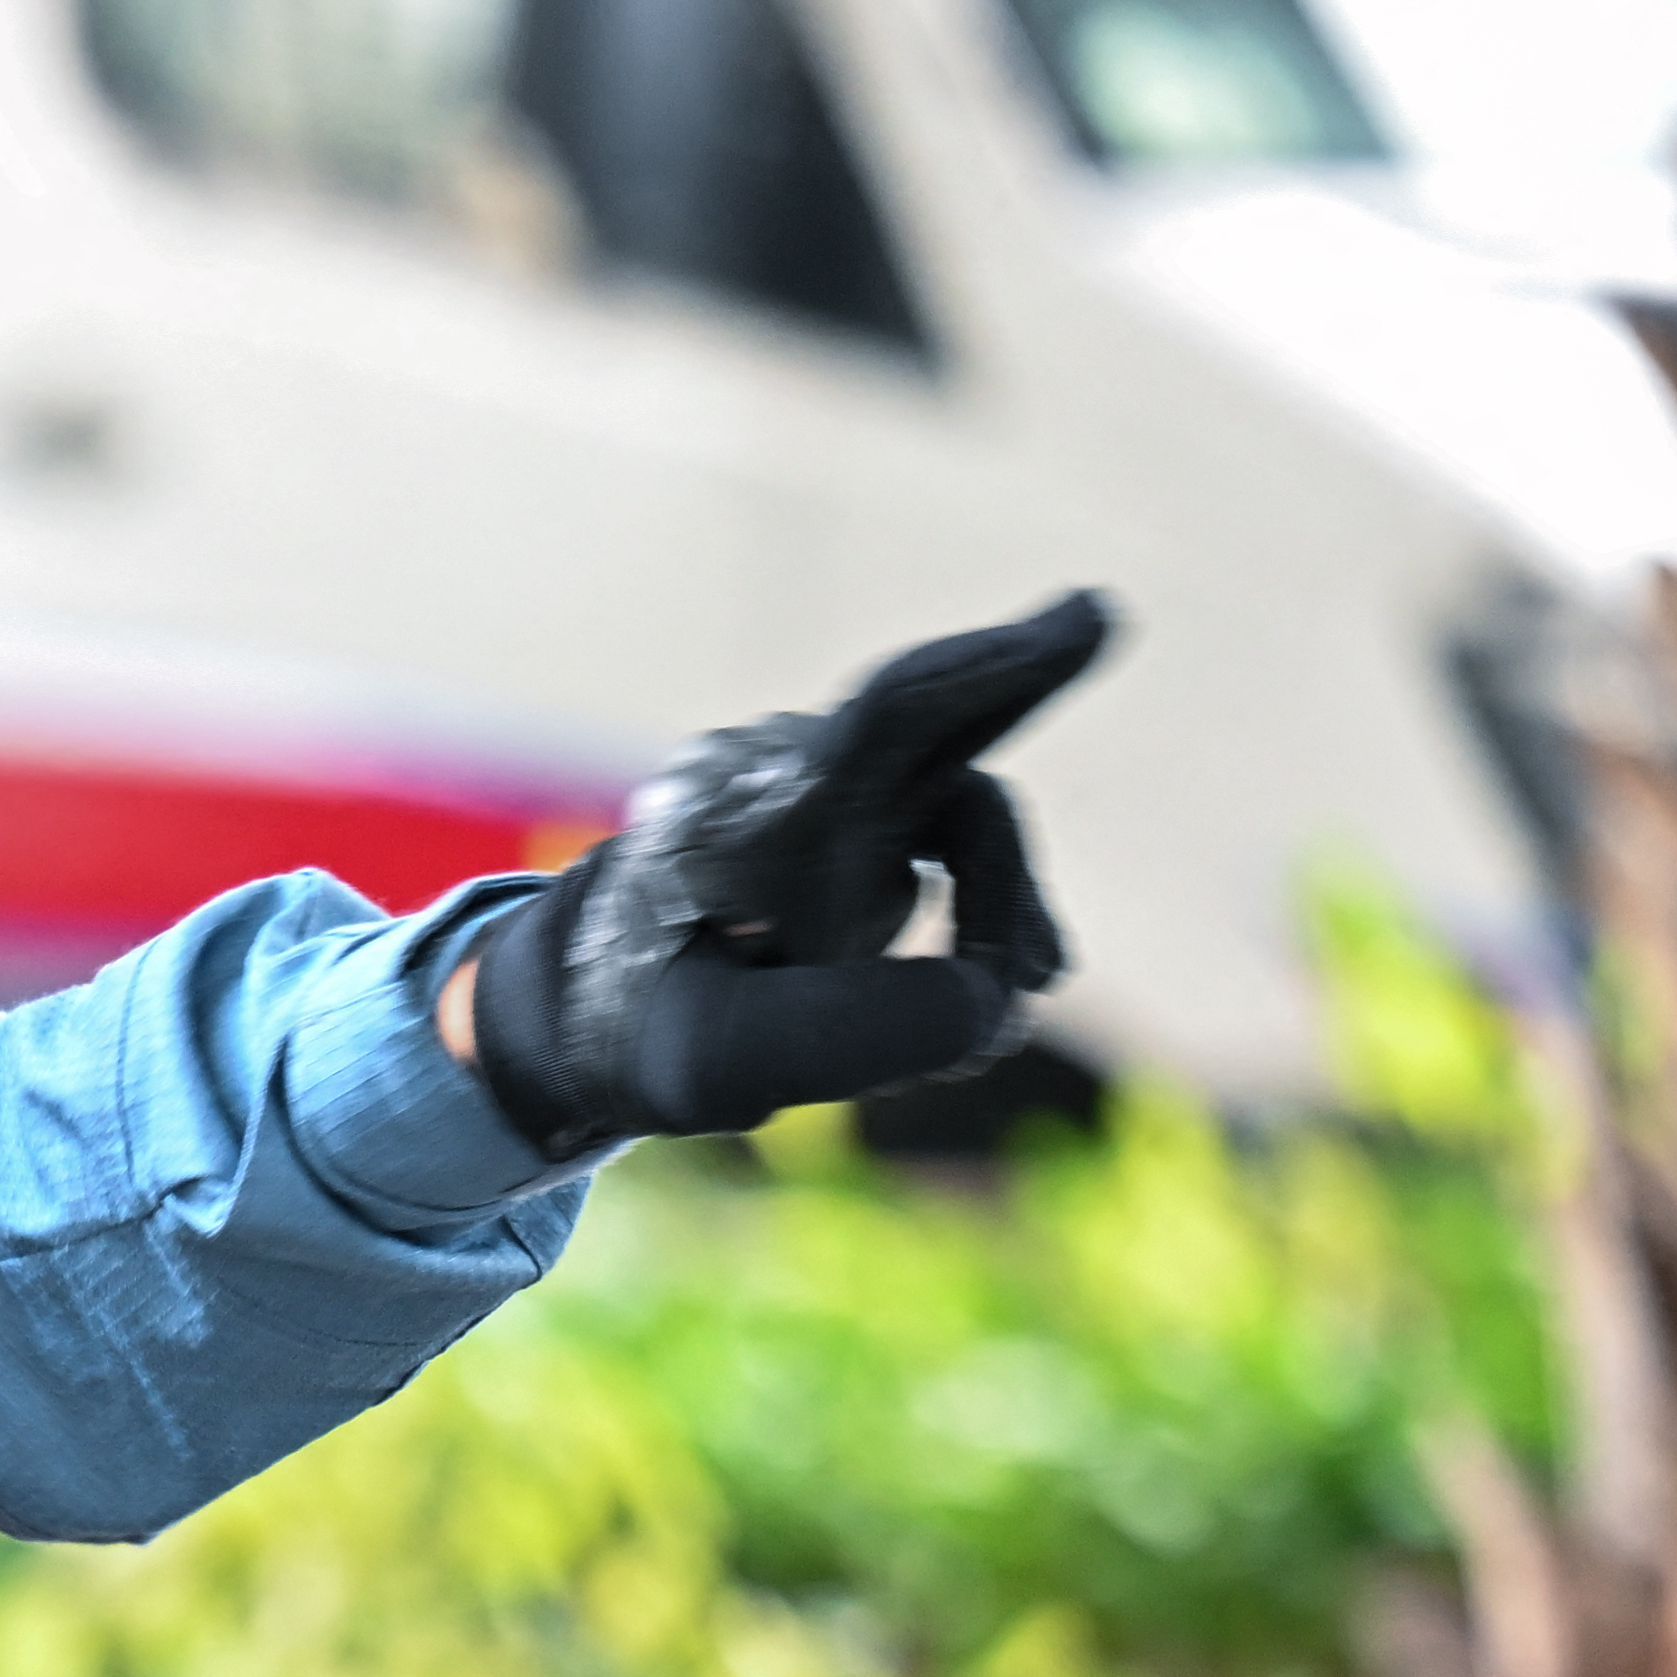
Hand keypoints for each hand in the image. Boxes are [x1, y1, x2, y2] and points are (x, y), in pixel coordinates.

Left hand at [456, 593, 1109, 1151]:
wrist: (585, 1015)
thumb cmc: (641, 1029)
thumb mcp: (713, 1060)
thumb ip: (843, 1036)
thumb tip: (989, 1006)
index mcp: (762, 810)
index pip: (885, 718)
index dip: (983, 675)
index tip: (1084, 616)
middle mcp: (800, 777)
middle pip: (929, 715)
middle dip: (1013, 673)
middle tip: (1091, 618)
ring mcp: (833, 798)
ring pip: (960, 817)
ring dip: (1002, 905)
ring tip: (1020, 992)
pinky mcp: (855, 834)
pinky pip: (948, 849)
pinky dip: (987, 915)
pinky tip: (1008, 988)